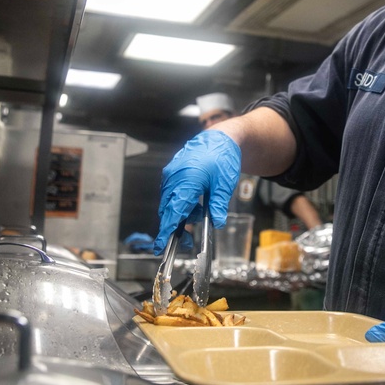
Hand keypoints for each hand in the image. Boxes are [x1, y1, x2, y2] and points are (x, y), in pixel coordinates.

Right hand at [154, 130, 240, 254]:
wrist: (219, 138)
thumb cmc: (222, 157)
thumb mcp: (224, 184)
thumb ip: (218, 204)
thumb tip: (217, 222)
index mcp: (186, 181)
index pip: (173, 212)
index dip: (166, 231)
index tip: (160, 246)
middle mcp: (174, 178)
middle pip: (167, 210)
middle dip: (174, 227)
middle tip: (187, 241)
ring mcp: (171, 175)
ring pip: (169, 203)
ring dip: (180, 214)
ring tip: (201, 214)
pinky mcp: (172, 173)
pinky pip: (171, 194)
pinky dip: (180, 203)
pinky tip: (195, 203)